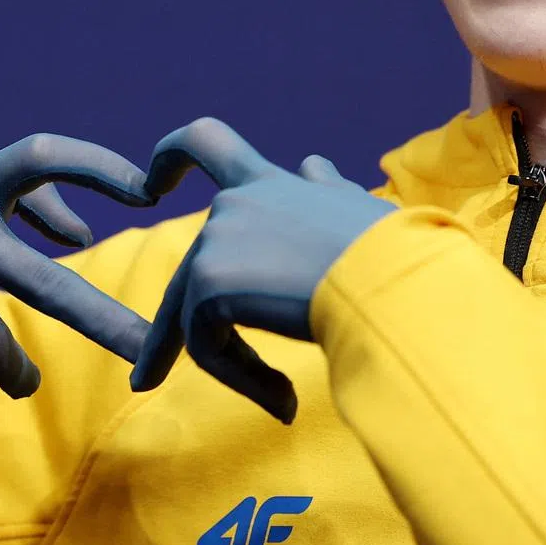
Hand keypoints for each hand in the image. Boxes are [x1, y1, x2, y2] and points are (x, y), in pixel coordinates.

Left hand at [129, 117, 393, 422]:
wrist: (397, 282)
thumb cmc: (396, 253)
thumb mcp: (359, 208)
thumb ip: (328, 190)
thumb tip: (314, 166)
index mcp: (273, 182)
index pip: (207, 142)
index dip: (171, 156)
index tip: (151, 182)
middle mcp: (237, 201)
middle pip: (193, 266)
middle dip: (169, 327)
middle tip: (149, 376)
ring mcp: (219, 239)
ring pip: (195, 314)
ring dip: (229, 364)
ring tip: (277, 402)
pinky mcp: (209, 282)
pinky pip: (205, 345)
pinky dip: (239, 378)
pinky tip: (283, 402)